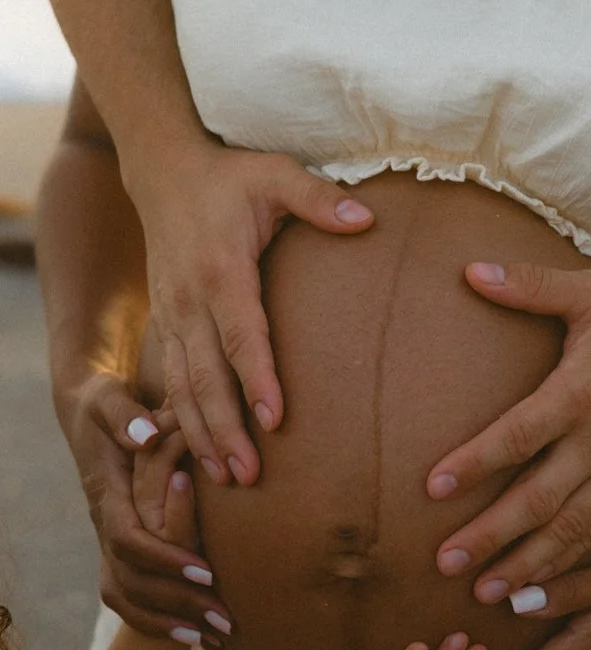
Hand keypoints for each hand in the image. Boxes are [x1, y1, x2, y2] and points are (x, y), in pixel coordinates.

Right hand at [64, 377, 232, 644]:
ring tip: (217, 633)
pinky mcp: (116, 546)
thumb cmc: (101, 402)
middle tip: (225, 616)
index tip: (206, 569)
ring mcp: (106, 538)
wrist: (80, 413)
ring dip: (171, 618)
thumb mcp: (107, 399)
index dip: (165, 557)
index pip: (129, 539)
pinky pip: (128, 595)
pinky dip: (157, 619)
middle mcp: (104, 522)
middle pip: (132, 578)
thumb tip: (148, 438)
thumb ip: (124, 416)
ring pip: (129, 594)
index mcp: (107, 493)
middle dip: (178, 600)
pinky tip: (192, 633)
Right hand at [129, 141, 372, 486]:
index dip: (256, 378)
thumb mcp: (276, 174)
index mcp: (221, 270)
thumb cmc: (230, 175)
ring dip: (201, 434)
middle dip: (225, 428)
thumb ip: (319, 198)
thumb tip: (368, 219)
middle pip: (205, 375)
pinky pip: (169, 378)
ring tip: (226, 478)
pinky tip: (197, 452)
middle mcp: (189, 300)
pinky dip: (181, 418)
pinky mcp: (164, 320)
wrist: (164, 171)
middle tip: (249, 474)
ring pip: (181, 385)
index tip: (275, 419)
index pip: (240, 333)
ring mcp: (171, 313)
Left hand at [427, 264, 590, 594]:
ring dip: (524, 564)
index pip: (517, 436)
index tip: (432, 489)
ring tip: (483, 594)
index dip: (473, 464)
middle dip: (489, 536)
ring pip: (567, 529)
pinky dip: (567, 564)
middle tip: (443, 564)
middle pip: (536, 499)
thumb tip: (470, 270)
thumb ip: (532, 285)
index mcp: (580, 393)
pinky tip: (538, 586)